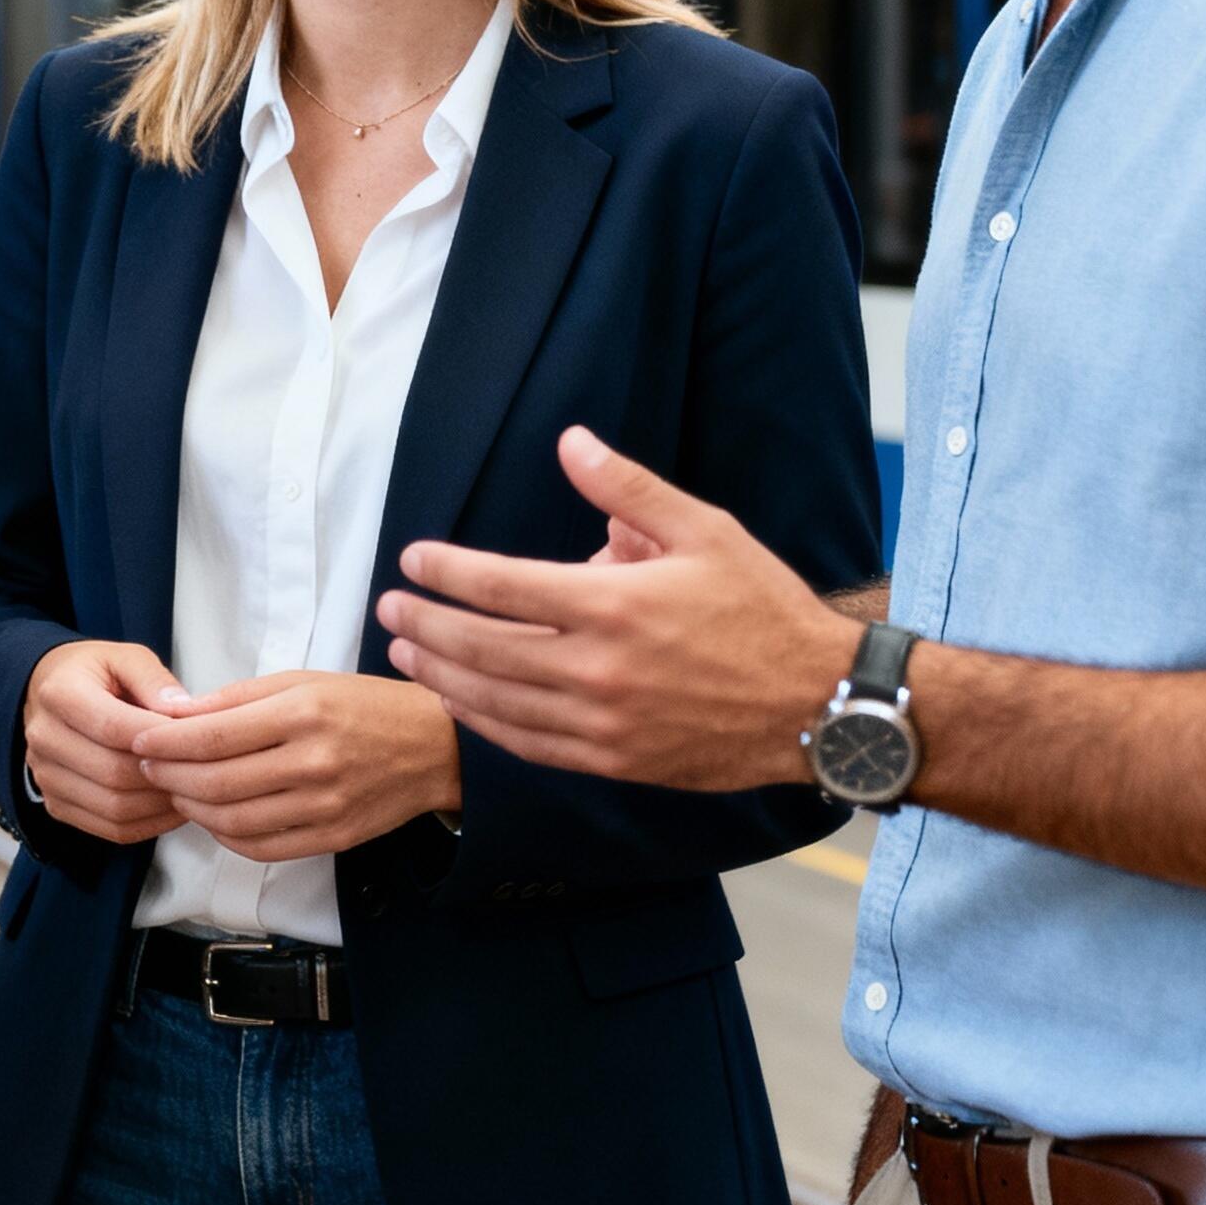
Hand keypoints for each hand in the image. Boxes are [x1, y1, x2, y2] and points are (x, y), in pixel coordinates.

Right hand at [19, 640, 186, 842]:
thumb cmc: (94, 674)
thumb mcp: (126, 657)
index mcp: (60, 693)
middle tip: (203, 769)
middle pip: (114, 772)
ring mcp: (46, 777)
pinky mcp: (57, 805)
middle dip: (165, 774)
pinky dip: (149, 825)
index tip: (198, 739)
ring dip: (160, 805)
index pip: (113, 727)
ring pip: (114, 807)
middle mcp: (45, 738)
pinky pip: (110, 829)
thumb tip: (183, 711)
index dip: (161, 739)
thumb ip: (154, 680)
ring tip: (192, 788)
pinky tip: (172, 808)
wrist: (50, 692)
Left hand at [127, 671, 460, 861]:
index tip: (139, 741)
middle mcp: (313, 762)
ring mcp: (325, 806)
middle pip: (217, 782)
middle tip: (146, 769)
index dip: (166, 743)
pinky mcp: (333, 837)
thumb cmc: (363, 704)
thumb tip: (177, 713)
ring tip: (175, 793)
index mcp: (303, 713)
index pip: (213, 735)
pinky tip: (213, 818)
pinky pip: (263, 848)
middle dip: (169, 778)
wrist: (433, 747)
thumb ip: (238, 698)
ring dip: (192, 810)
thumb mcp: (303, 680)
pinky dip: (227, 837)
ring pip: (234, 821)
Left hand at [374, 428, 857, 790]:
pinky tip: (462, 703)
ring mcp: (602, 724)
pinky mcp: (613, 762)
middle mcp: (598, 670)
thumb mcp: (704, 530)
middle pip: (483, 647)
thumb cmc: (763, 610)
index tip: (411, 560)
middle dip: (426, 624)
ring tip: (406, 652)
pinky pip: (529, 745)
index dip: (447, 573)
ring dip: (442, 676)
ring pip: (496, 701)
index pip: (501, 586)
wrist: (816, 706)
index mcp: (614, 606)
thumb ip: (628, 489)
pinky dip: (485, 723)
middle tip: (388, 607)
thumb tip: (569, 442)